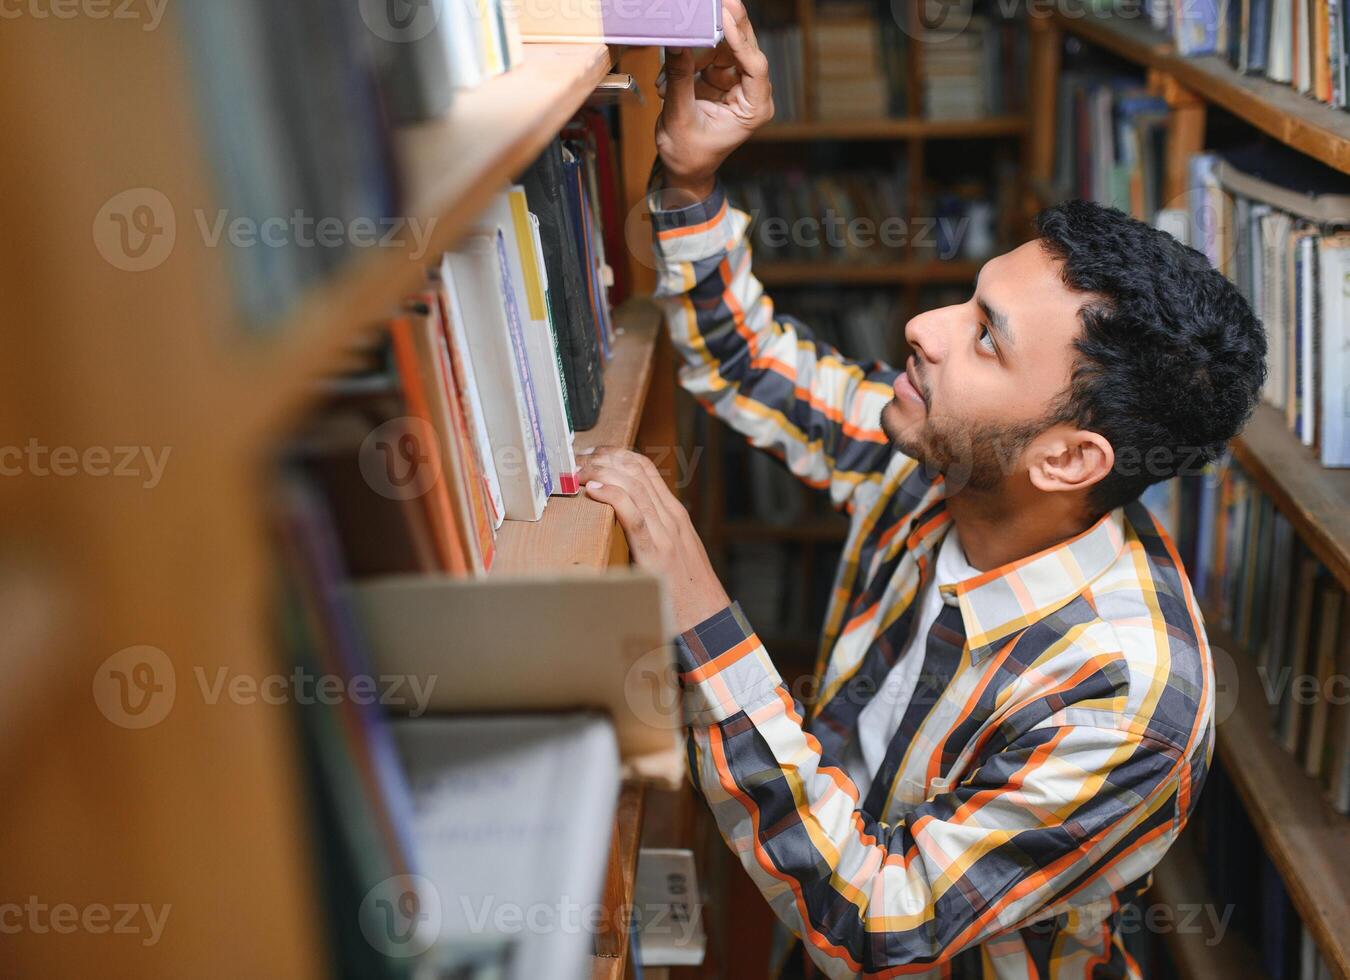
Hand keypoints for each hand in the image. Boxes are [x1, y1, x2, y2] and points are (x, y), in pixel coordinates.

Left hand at [578, 447, 730, 634]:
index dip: (617, 454)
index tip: (594, 452)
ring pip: (633, 485)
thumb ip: (652, 533)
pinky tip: (593, 490)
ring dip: (602, 472)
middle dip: (604, 458)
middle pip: (636, 470)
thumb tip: (623, 524)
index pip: (645, 468)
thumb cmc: (687, 590)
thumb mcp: (673, 552)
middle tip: (578, 458)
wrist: (708, 617)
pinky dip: (612, 497)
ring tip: (579, 471)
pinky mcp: (656, 551)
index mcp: (674, 514)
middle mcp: (671, 516)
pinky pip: (633, 514)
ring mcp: (665, 532)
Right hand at [655, 0, 773, 202]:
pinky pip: (705, 55)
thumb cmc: (688, 154)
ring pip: (720, 47)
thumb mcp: (680, 117)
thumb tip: (676, 42)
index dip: (740, 38)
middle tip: (712, 2)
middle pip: (743, 48)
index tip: (724, 15)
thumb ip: (680, 78)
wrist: (682, 168)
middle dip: (724, 26)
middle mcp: (752, 92)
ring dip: (691, 56)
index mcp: (755, 109)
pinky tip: (666, 85)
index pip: (755, 66)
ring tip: (665, 84)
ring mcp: (736, 82)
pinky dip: (685, 63)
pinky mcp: (720, 78)